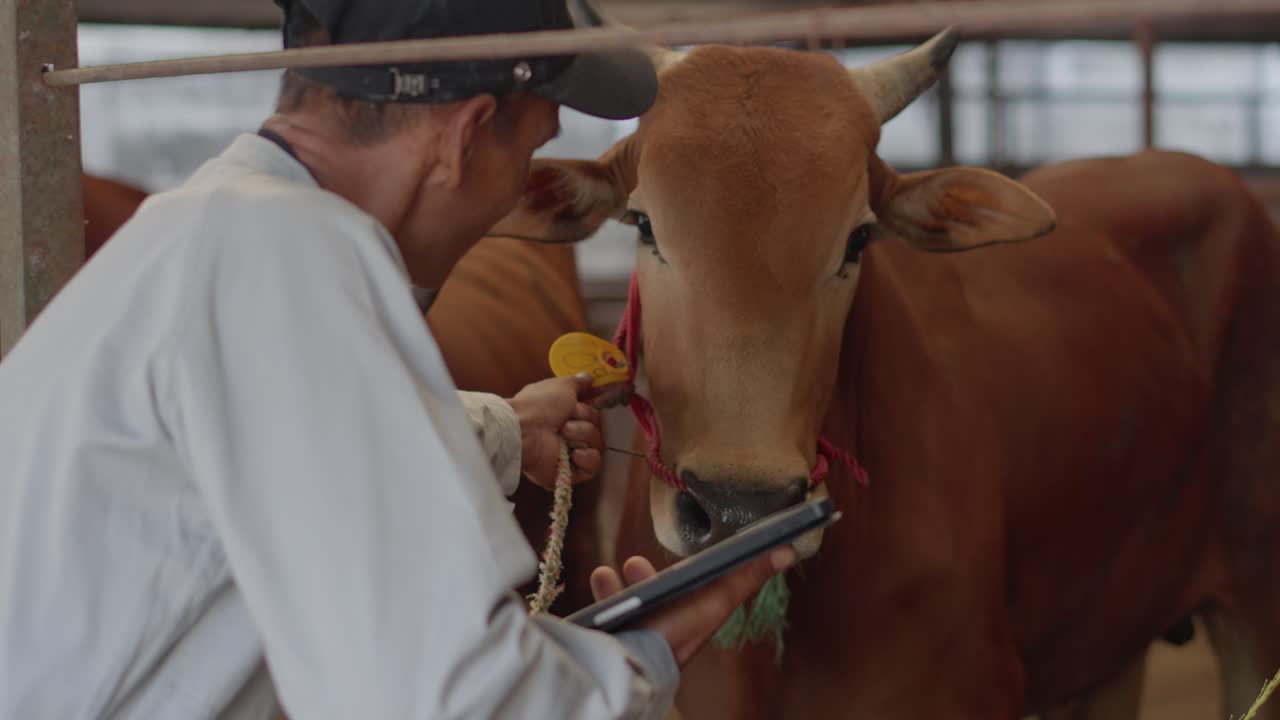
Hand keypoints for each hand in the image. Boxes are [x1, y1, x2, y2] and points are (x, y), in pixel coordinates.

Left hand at [507, 374, 603, 489]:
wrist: (523, 429)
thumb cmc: (539, 405)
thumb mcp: (562, 386)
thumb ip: (578, 383)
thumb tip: (588, 377)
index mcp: (565, 416)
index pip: (592, 415)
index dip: (592, 409)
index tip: (590, 402)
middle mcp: (568, 436)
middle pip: (597, 430)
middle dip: (585, 421)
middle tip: (567, 418)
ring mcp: (569, 455)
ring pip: (597, 446)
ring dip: (582, 435)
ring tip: (563, 433)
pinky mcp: (568, 473)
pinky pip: (592, 467)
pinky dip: (587, 458)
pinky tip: (574, 453)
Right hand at [588, 547, 797, 665]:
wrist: (630, 662)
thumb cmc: (677, 633)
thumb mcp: (718, 598)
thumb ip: (748, 575)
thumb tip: (789, 550)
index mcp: (691, 616)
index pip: (698, 589)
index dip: (692, 572)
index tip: (688, 554)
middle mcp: (667, 624)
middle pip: (658, 595)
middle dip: (645, 575)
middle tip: (634, 562)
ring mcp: (639, 631)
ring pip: (630, 601)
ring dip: (622, 583)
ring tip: (611, 571)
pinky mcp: (614, 634)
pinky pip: (607, 610)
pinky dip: (603, 593)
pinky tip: (601, 579)